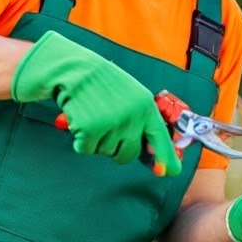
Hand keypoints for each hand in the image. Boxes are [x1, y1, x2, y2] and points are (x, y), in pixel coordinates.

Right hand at [11, 31, 180, 175]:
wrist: (73, 69)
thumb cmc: (101, 83)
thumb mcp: (130, 96)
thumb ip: (141, 120)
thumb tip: (151, 152)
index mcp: (145, 107)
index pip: (160, 138)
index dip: (165, 158)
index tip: (168, 172)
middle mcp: (132, 117)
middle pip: (128, 154)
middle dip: (116, 148)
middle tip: (106, 127)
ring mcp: (112, 124)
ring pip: (106, 152)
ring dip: (96, 141)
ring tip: (92, 116)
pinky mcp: (90, 129)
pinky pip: (86, 149)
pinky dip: (80, 140)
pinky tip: (80, 120)